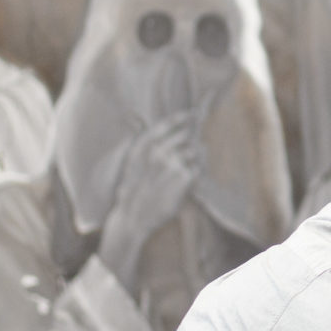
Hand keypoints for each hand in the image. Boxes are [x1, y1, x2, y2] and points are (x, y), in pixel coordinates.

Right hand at [98, 110, 203, 291]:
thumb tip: (163, 132)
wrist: (133, 217)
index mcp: (142, 148)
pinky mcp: (184, 178)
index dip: (179, 119)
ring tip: (186, 173)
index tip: (191, 113)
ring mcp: (172, 164)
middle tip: (194, 145)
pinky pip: (198, 170)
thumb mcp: (133, 165)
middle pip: (185, 137)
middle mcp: (158, 153)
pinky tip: (188, 183)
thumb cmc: (133, 192)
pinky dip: (196, 175)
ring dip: (195, 159)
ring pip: (194, 153)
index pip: (164, 127)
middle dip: (191, 140)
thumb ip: (148, 148)